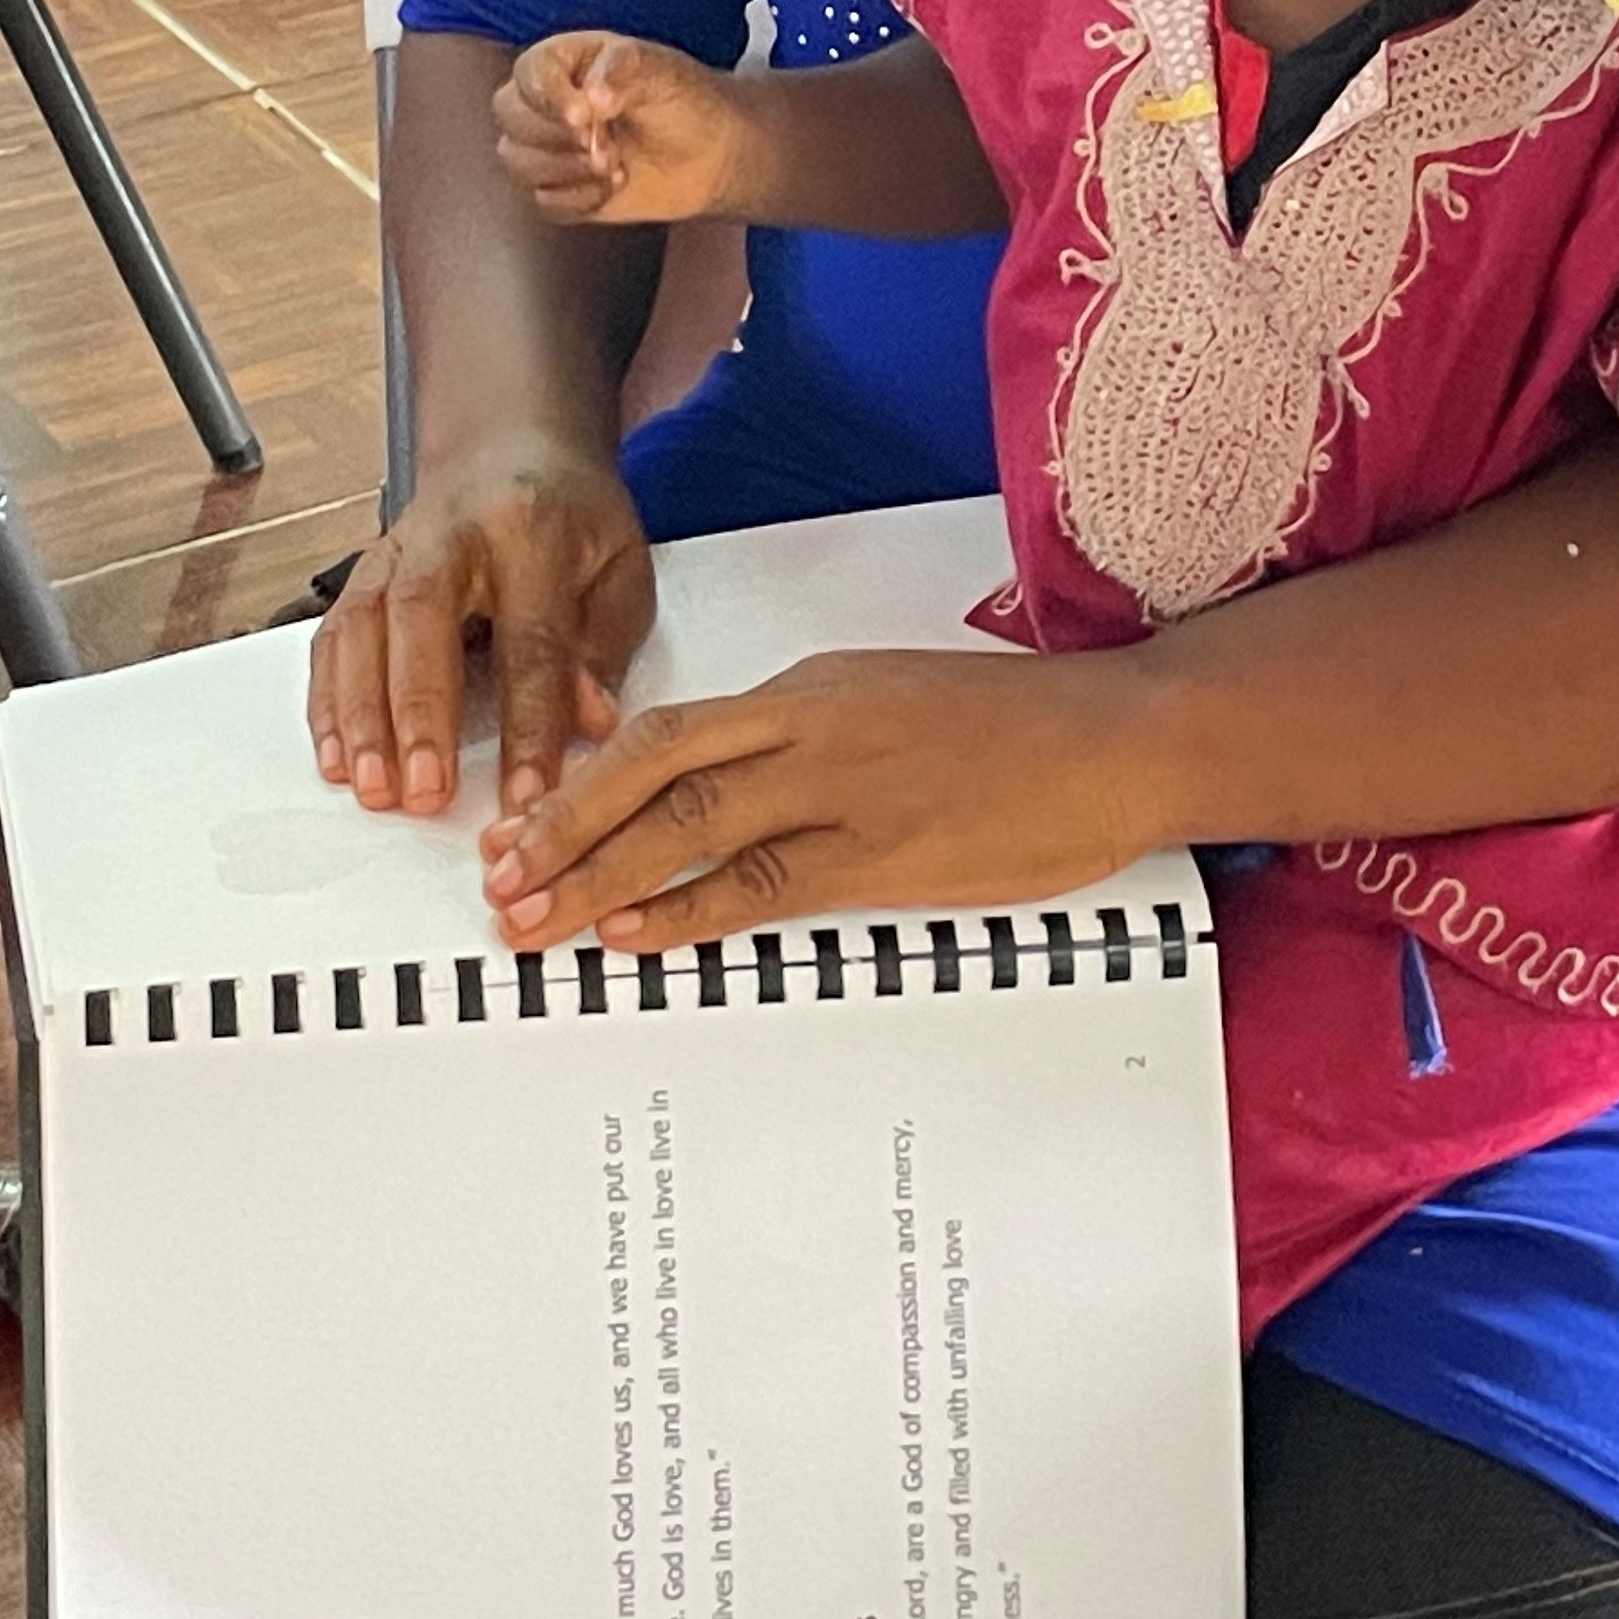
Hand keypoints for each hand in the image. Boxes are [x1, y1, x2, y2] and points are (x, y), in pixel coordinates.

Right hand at [307, 430, 655, 817]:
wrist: (515, 443)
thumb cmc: (575, 519)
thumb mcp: (622, 567)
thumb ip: (605, 645)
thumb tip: (590, 721)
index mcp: (532, 531)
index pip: (531, 639)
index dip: (529, 725)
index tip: (528, 797)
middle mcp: (453, 535)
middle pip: (424, 622)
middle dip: (419, 714)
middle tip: (422, 794)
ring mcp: (396, 550)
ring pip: (362, 628)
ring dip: (359, 715)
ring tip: (371, 788)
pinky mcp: (362, 572)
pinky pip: (332, 635)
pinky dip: (326, 700)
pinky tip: (334, 757)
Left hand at [478, 647, 1155, 950]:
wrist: (1121, 737)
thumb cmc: (1023, 732)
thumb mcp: (898, 707)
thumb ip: (818, 741)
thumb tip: (742, 792)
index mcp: (814, 685)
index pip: (669, 728)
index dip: (585, 782)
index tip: (525, 826)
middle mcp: (814, 723)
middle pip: (654, 766)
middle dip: (564, 827)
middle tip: (497, 880)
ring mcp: (849, 784)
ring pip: (692, 821)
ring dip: (601, 874)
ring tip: (536, 919)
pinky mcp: (890, 850)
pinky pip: (767, 881)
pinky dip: (691, 906)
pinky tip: (636, 933)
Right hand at [494, 33, 740, 224]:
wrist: (713, 154)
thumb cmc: (684, 101)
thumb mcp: (662, 72)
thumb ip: (623, 71)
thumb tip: (593, 96)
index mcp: (566, 61)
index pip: (529, 73)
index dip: (548, 96)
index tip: (585, 115)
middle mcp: (548, 101)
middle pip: (510, 117)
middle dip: (558, 136)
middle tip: (609, 143)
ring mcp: (549, 147)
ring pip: (517, 160)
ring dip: (567, 169)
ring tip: (617, 165)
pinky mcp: (560, 190)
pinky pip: (543, 201)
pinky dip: (580, 198)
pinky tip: (615, 185)